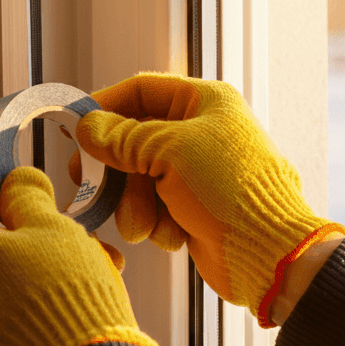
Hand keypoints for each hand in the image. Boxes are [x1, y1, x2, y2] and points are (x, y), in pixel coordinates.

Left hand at [0, 167, 170, 345]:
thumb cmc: (65, 297)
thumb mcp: (53, 227)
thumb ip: (27, 196)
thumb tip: (15, 182)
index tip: (7, 192)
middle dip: (19, 243)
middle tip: (63, 239)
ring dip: (31, 281)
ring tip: (86, 279)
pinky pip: (5, 336)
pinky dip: (32, 320)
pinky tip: (73, 315)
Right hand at [75, 73, 344, 326]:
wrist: (269, 253)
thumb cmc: (228, 190)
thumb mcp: (167, 152)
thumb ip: (122, 138)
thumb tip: (87, 127)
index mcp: (204, 102)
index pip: (140, 91)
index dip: (104, 107)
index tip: (75, 128)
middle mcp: (201, 131)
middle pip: (135, 139)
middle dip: (116, 169)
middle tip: (87, 184)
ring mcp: (199, 171)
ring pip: (141, 178)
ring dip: (135, 204)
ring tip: (143, 226)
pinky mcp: (196, 208)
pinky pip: (156, 207)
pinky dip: (158, 223)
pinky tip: (174, 236)